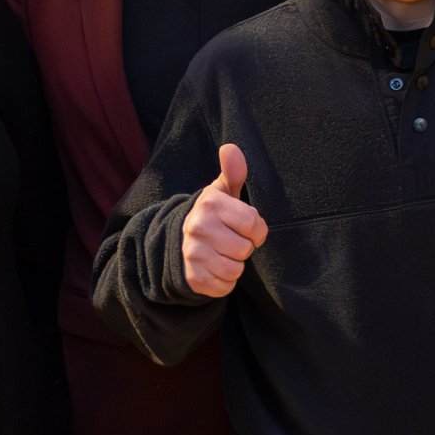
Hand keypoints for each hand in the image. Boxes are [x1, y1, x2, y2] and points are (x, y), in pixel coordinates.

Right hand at [181, 143, 267, 298]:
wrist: (178, 242)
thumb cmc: (212, 215)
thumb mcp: (221, 192)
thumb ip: (232, 171)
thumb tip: (230, 148)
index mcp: (210, 204)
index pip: (254, 225)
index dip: (256, 230)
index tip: (246, 228)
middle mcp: (198, 227)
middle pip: (245, 249)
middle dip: (243, 247)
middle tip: (230, 240)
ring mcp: (193, 254)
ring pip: (235, 269)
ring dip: (234, 264)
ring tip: (222, 253)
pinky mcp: (192, 278)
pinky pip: (225, 286)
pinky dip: (224, 281)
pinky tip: (214, 267)